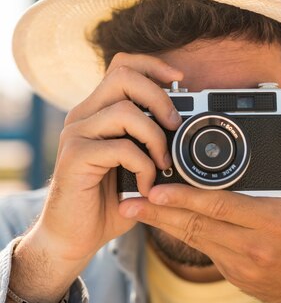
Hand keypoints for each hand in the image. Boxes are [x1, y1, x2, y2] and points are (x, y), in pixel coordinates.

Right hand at [26, 52, 182, 267]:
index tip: (180, 80)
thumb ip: (150, 140)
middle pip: (123, 77)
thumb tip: (186, 125)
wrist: (74, 237)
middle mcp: (83, 116)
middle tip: (175, 126)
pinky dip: (144, 167)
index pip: (122, 66)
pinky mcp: (75, 157)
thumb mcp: (135, 164)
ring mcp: (76, 134)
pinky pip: (121, 148)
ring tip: (163, 164)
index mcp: (97, 110)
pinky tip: (146, 186)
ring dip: (155, 138)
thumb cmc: (107, 201)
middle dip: (159, 97)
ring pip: (124, 112)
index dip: (153, 65)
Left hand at [121, 121, 280, 302]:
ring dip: (161, 222)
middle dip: (159, 212)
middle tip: (128, 200)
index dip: (186, 197)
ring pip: (192, 239)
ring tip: (131, 208)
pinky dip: (179, 233)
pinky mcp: (231, 273)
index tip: (157, 188)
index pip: (221, 207)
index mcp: (272, 222)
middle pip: (196, 225)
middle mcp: (251, 246)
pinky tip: (160, 219)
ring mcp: (238, 263)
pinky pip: (200, 249)